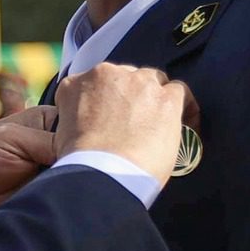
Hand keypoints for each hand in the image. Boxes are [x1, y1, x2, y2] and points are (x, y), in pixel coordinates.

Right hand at [53, 63, 191, 186]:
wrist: (100, 175)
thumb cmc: (80, 165)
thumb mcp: (62, 137)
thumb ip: (75, 123)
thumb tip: (89, 133)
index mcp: (76, 85)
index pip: (94, 84)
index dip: (104, 103)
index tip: (110, 119)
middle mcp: (107, 75)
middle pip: (125, 78)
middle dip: (131, 99)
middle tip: (135, 126)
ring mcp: (138, 84)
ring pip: (154, 81)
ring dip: (156, 100)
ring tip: (161, 127)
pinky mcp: (165, 98)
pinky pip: (180, 92)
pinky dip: (186, 110)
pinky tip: (187, 127)